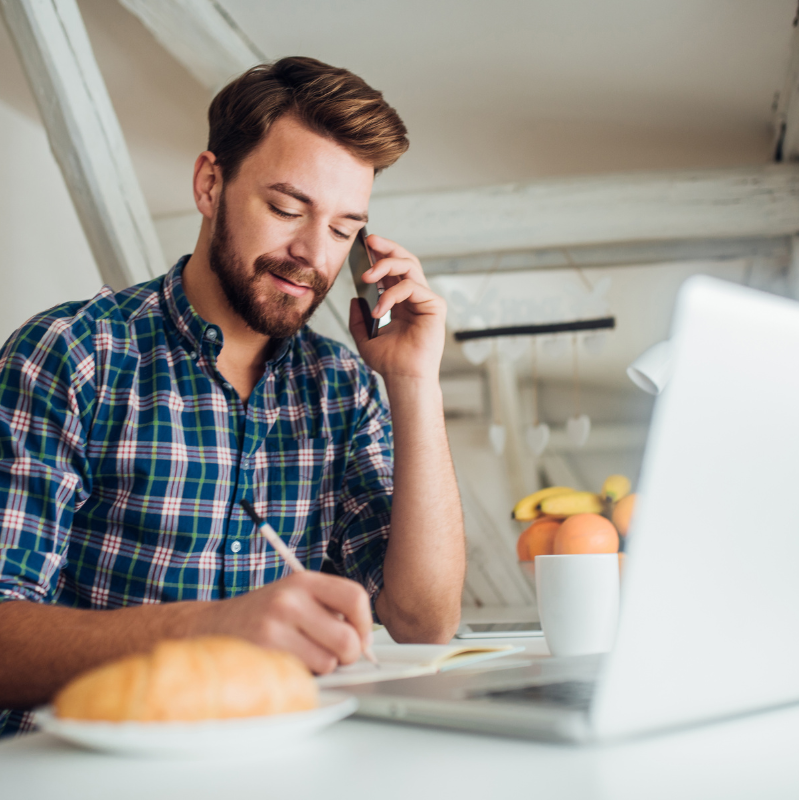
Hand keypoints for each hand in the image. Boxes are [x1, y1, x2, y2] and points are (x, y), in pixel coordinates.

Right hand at [199, 572, 372, 674]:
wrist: (211, 626)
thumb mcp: (295, 596)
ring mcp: (275, 626)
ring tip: (301, 655)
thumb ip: (329, 609)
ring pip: (328, 662)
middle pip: (348, 638)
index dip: (365, 624)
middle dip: (348, 655)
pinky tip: (286, 664)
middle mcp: (290, 599)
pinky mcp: (264, 653)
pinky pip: (304, 676)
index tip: (361, 638)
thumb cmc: (262, 615)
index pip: (355, 597)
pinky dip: (301, 676)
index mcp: (304, 581)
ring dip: (321, 667)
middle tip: (334, 655)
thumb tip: (364, 641)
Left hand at [348, 234, 445, 383]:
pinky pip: (412, 287)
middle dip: (387, 248)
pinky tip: (379, 310)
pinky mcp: (434, 306)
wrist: (402, 378)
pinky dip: (392, 295)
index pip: (393, 269)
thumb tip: (354, 299)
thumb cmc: (389, 362)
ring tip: (366, 277)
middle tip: (370, 243)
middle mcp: (415, 297)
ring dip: (385, 266)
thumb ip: (358, 318)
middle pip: (405, 260)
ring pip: (410, 267)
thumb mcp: (365, 337)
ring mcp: (426, 300)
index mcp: (401, 301)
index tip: (365, 244)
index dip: (381, 254)